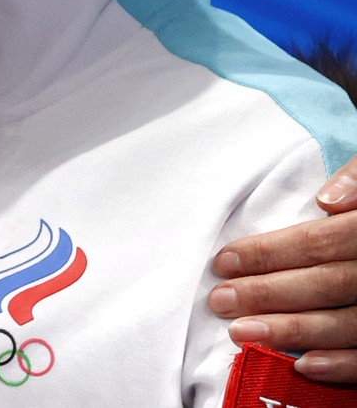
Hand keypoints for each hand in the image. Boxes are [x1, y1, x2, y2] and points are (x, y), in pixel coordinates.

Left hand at [208, 155, 356, 382]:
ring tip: (242, 332)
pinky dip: (342, 364)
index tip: (224, 261)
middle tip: (220, 300)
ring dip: (293, 331)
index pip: (320, 242)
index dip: (270, 252)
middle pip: (327, 284)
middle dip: (268, 294)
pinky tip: (303, 365)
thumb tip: (327, 200)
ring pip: (347, 323)